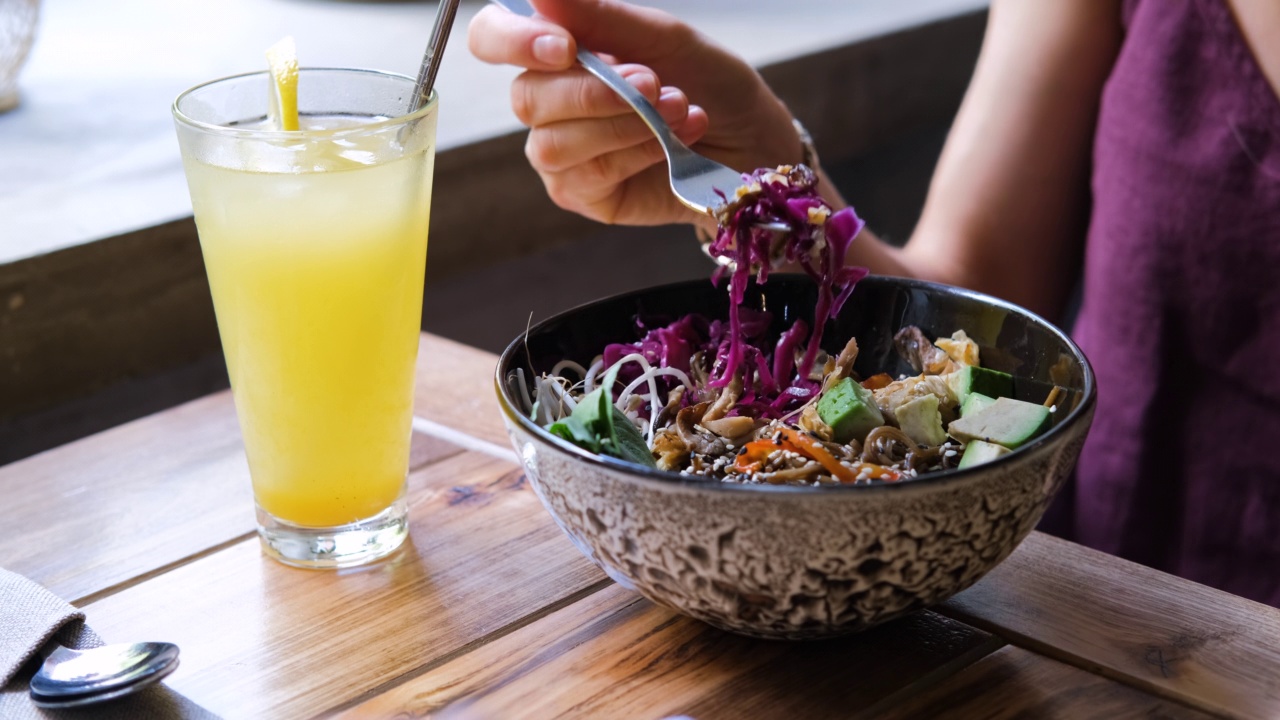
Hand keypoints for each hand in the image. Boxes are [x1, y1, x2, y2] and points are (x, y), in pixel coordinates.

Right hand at [468, 0, 804, 228]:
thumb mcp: (664, 39)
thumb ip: (601, 17)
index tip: (565, 46)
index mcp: (558, 53)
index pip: (493, 38)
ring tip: (679, 110)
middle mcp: (549, 103)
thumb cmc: (709, 83)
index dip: (512, 41)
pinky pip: (588, 175)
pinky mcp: (584, 195)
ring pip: (553, 144)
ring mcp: (562, 153)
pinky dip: (635, 154)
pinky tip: (673, 144)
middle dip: (595, 90)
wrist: (753, 142)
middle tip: (655, 82)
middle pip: (525, 97)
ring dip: (623, 125)